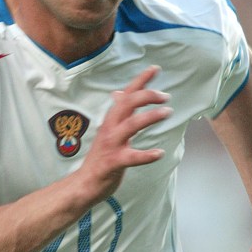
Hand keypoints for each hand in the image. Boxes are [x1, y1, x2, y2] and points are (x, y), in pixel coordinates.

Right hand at [79, 65, 171, 201]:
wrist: (85, 183)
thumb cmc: (100, 158)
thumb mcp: (108, 131)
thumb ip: (117, 113)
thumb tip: (118, 93)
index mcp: (111, 120)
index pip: (126, 95)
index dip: (140, 81)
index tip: (155, 69)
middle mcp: (110, 129)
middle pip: (127, 104)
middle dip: (147, 95)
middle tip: (165, 96)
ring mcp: (112, 145)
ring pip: (131, 125)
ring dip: (150, 116)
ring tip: (167, 112)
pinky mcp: (114, 162)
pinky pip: (132, 157)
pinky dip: (146, 155)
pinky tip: (159, 153)